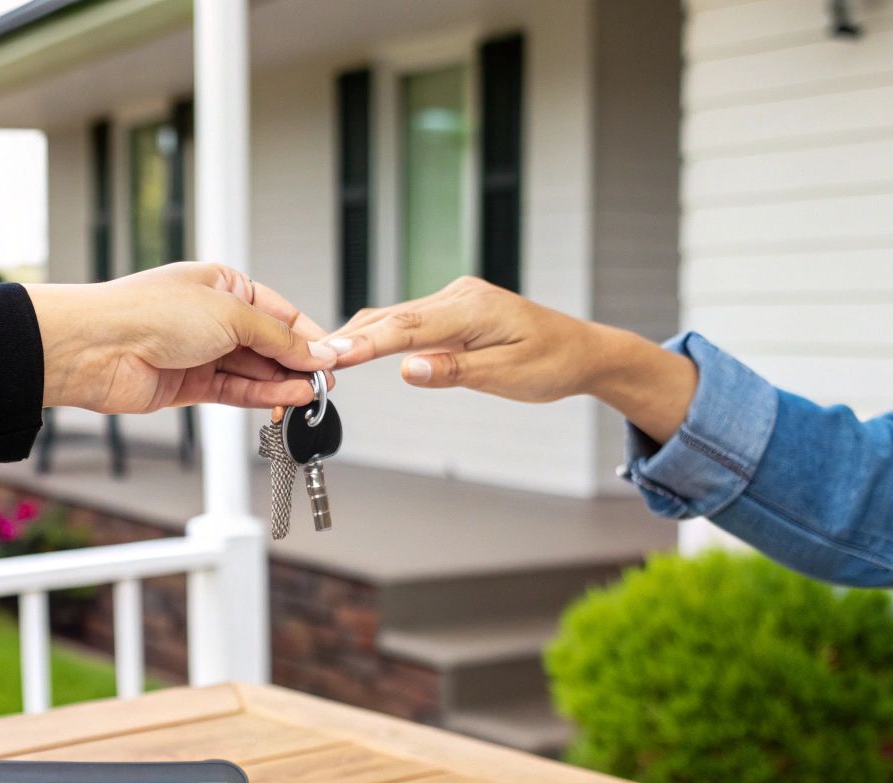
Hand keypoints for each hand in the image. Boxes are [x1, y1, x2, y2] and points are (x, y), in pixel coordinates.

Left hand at [28, 262, 336, 413]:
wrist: (99, 347)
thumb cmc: (150, 312)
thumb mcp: (231, 314)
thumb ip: (278, 337)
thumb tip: (313, 350)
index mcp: (223, 285)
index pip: (279, 311)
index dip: (307, 335)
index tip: (331, 357)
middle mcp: (213, 317)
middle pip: (269, 344)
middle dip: (297, 362)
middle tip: (326, 382)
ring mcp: (201, 352)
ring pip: (254, 371)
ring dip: (283, 383)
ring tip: (311, 395)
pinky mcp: (190, 384)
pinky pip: (235, 391)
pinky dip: (262, 396)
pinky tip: (286, 399)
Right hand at [324, 276, 695, 441]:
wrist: (583, 351)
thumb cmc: (552, 365)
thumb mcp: (506, 377)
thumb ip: (454, 372)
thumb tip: (408, 370)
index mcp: (472, 309)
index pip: (405, 329)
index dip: (364, 344)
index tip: (332, 356)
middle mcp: (458, 295)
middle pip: (392, 318)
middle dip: (349, 337)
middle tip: (309, 358)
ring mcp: (455, 299)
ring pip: (396, 318)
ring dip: (360, 335)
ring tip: (323, 355)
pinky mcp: (455, 310)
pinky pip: (410, 321)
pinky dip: (381, 334)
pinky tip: (357, 346)